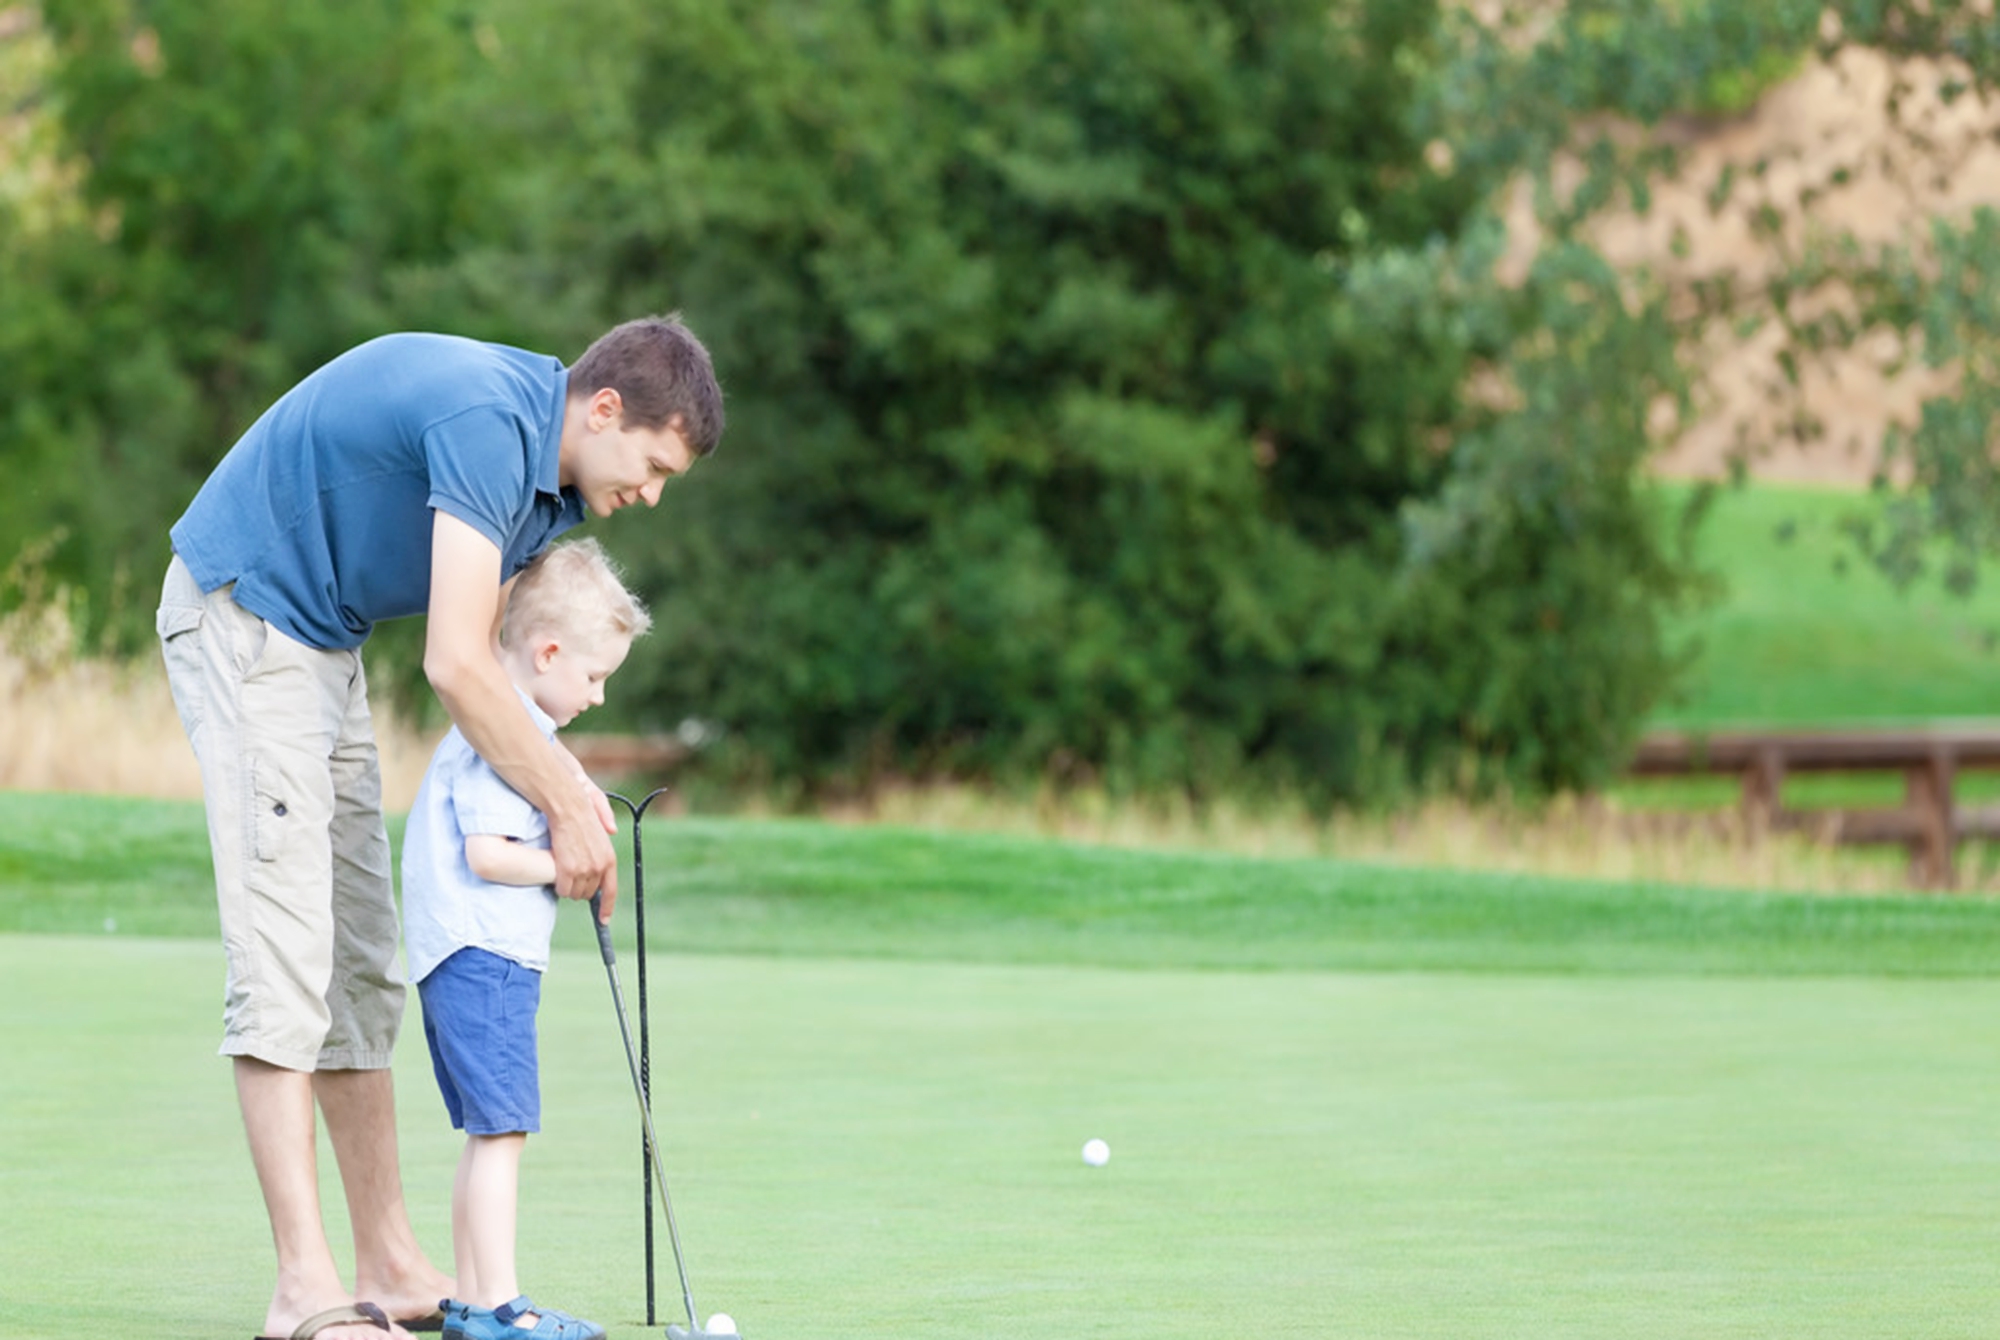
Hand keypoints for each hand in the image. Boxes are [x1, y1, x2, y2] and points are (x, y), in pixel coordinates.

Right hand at [548, 797, 617, 918]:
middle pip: (589, 894)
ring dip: (569, 887)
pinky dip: (559, 886)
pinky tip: (557, 874)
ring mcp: (584, 869)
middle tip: (572, 874)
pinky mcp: (568, 870)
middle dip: (580, 889)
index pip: (610, 891)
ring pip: (575, 893)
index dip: (606, 907)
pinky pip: (563, 890)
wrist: (568, 807)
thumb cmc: (582, 812)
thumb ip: (608, 827)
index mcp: (609, 858)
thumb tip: (613, 831)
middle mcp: (599, 867)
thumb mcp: (602, 822)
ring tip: (565, 870)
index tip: (603, 919)